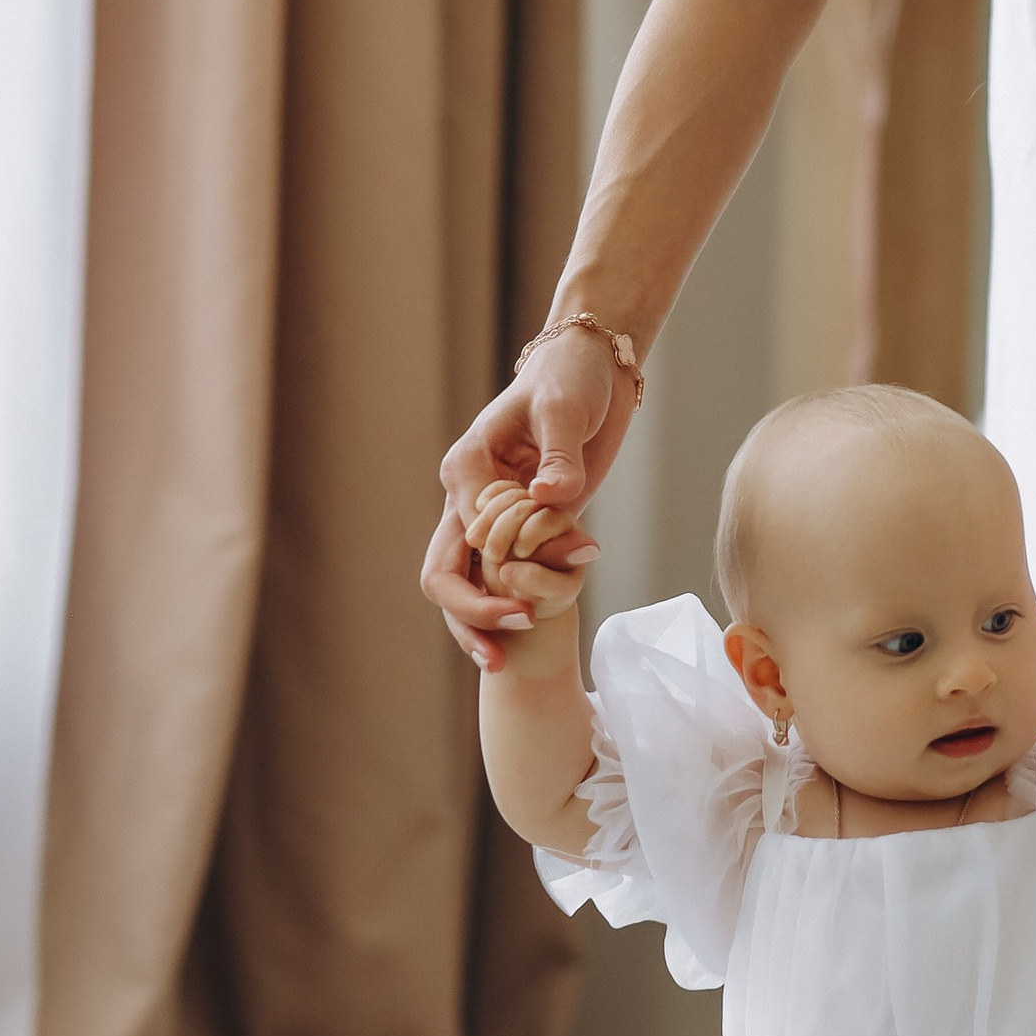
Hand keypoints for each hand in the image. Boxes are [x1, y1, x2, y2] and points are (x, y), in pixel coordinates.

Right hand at [422, 329, 626, 669]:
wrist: (592, 371)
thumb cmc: (571, 378)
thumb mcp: (565, 409)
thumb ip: (559, 455)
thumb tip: (552, 497)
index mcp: (468, 467)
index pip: (463, 535)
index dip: (494, 572)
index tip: (537, 594)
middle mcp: (468, 498)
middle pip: (444, 571)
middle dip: (468, 615)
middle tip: (501, 653)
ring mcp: (491, 519)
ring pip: (463, 584)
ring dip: (477, 624)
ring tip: (501, 665)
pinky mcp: (520, 530)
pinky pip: (501, 579)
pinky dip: (508, 607)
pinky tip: (525, 639)